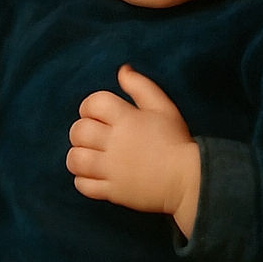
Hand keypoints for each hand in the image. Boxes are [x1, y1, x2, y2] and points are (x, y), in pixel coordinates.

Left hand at [68, 65, 200, 237]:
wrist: (187, 180)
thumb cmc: (176, 141)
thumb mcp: (163, 107)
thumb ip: (141, 86)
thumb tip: (122, 70)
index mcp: (127, 119)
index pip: (93, 103)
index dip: (89, 106)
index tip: (97, 114)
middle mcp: (115, 142)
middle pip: (79, 131)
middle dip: (81, 131)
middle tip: (94, 136)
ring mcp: (111, 169)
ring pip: (75, 159)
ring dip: (78, 155)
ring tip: (90, 156)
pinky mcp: (112, 191)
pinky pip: (83, 185)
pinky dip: (83, 180)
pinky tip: (94, 175)